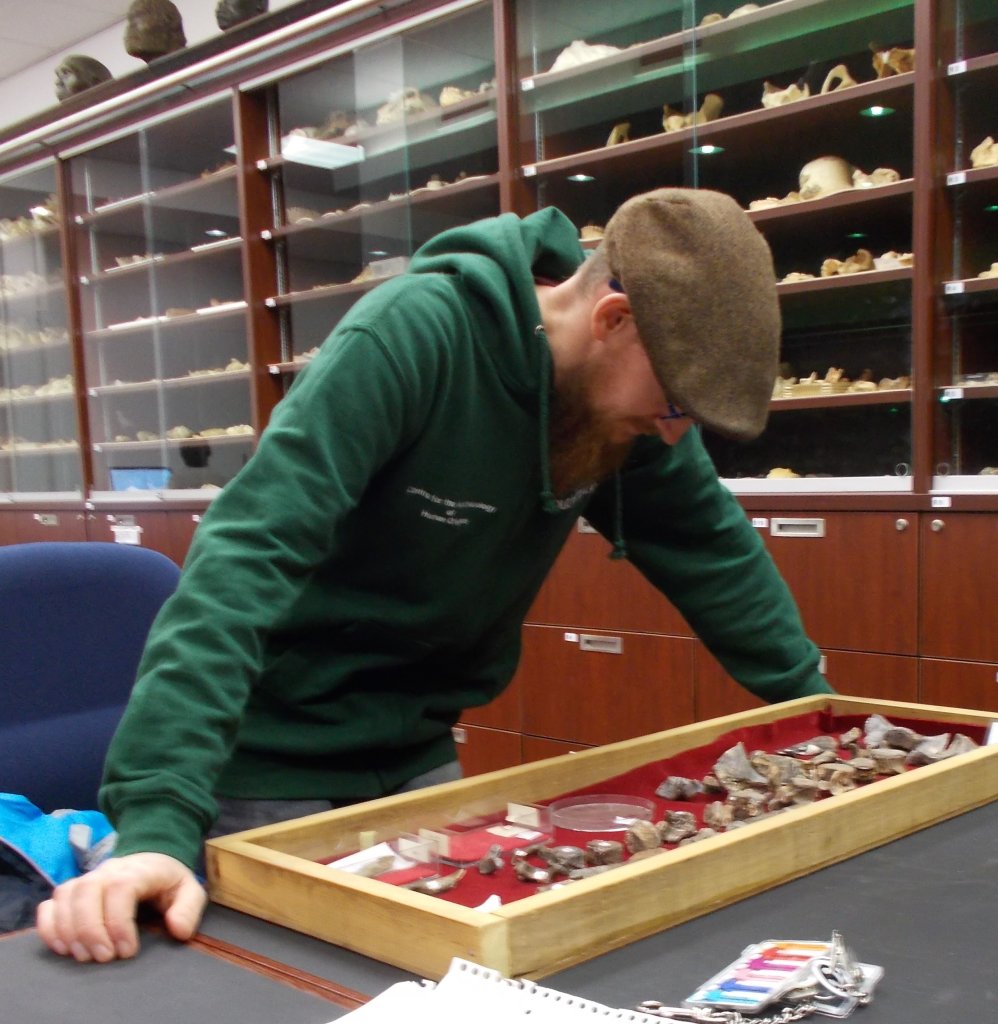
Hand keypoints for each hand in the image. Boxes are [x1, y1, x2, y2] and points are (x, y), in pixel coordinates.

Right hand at [36, 852, 206, 961]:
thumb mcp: (190, 890)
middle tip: (103, 958)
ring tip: (84, 957)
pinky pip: (51, 902)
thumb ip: (188, 909)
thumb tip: (177, 929)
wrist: (153, 859)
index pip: (121, 887)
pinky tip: (62, 947)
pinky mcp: (73, 890)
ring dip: (69, 930)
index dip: (119, 921)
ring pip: (66, 895)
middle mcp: (110, 869)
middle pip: (87, 890)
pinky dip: (50, 926)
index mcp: (140, 869)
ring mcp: (88, 877)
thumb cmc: (169, 881)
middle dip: (90, 929)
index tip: (127, 951)